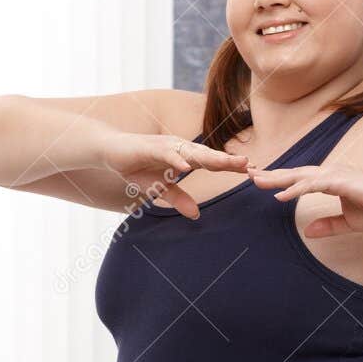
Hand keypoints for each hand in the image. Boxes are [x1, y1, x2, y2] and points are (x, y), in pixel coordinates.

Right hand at [101, 131, 249, 219]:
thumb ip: (178, 198)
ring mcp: (166, 146)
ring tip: (229, 163)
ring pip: (192, 152)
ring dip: (211, 157)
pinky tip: (187, 166)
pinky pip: (166, 154)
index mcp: (184, 157)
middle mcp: (179, 148)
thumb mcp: (160, 188)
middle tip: (249, 166)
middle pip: (208, 156)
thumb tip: (196, 215)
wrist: (110, 151)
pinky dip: (176, 160)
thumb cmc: (136, 166)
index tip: (252, 172)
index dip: (230, 167)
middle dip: (228, 161)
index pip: (212, 162)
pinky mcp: (150, 147)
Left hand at [246, 163, 362, 238]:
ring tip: (257, 182)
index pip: (299, 179)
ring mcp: (335, 175)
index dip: (279, 181)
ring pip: (299, 176)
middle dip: (271, 175)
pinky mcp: (341, 181)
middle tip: (248, 174)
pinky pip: (313, 184)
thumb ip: (328, 225)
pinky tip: (280, 196)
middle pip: (294, 174)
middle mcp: (330, 174)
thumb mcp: (349, 222)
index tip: (260, 181)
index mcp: (330, 181)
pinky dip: (295, 189)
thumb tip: (308, 232)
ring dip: (277, 179)